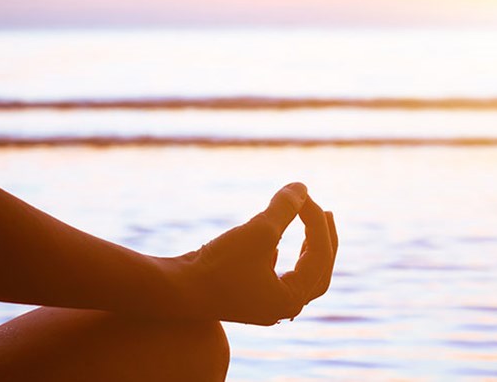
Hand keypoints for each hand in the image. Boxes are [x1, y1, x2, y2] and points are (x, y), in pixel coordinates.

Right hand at [161, 182, 337, 324]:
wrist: (171, 291)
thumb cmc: (216, 265)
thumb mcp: (257, 232)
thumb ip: (284, 209)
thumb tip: (301, 187)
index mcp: (290, 300)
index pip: (318, 255)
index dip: (315, 221)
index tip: (304, 194)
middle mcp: (280, 308)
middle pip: (317, 272)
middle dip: (323, 240)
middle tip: (325, 212)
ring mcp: (262, 304)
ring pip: (297, 274)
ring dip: (305, 248)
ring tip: (308, 221)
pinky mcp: (243, 296)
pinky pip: (274, 277)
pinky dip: (280, 257)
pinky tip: (274, 244)